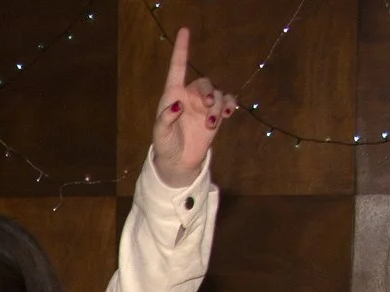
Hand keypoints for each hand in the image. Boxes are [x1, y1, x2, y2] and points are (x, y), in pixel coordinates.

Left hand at [150, 28, 237, 187]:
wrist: (178, 162)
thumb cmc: (165, 145)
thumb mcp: (160, 134)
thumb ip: (166, 118)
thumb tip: (178, 105)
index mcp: (173, 96)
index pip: (177, 68)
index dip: (181, 49)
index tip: (185, 30)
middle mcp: (189, 97)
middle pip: (204, 83)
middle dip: (209, 92)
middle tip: (208, 106)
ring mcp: (204, 106)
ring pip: (218, 93)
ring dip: (218, 105)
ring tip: (212, 122)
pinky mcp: (215, 115)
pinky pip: (227, 102)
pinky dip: (228, 106)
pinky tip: (226, 115)